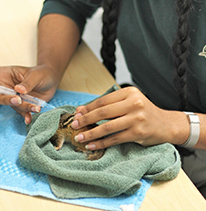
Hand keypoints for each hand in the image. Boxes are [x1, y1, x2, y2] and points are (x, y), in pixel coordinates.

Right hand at [0, 65, 58, 123]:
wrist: (52, 81)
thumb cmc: (42, 73)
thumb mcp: (36, 75)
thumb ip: (27, 83)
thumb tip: (18, 90)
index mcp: (6, 74)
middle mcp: (8, 86)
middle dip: (7, 100)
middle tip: (18, 100)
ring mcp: (14, 96)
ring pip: (12, 106)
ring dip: (23, 108)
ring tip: (36, 107)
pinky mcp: (22, 105)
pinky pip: (20, 113)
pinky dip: (26, 116)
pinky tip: (30, 118)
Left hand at [71, 86, 188, 149]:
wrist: (166, 124)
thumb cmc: (144, 112)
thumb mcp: (130, 102)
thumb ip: (110, 105)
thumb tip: (83, 110)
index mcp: (130, 92)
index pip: (103, 100)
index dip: (88, 108)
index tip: (77, 113)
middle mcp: (134, 103)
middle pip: (103, 112)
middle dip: (85, 119)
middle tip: (74, 125)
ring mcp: (136, 118)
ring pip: (107, 127)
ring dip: (90, 133)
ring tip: (79, 137)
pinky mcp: (138, 133)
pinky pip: (115, 139)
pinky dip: (101, 143)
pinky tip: (92, 146)